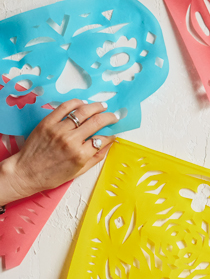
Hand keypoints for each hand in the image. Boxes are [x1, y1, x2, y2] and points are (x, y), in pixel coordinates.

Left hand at [0, 100, 117, 202]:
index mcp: (80, 154)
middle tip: (114, 115)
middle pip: (97, 121)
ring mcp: (59, 130)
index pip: (102, 139)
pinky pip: (64, 107)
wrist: (26, 173)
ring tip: (102, 106)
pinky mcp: (48, 123)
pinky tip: (83, 104)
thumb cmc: (52, 175)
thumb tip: (109, 143)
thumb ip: (97, 157)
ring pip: (83, 112)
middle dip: (109, 117)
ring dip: (96, 107)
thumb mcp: (79, 171)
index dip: (110, 136)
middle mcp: (71, 140)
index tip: (112, 134)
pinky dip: (76, 103)